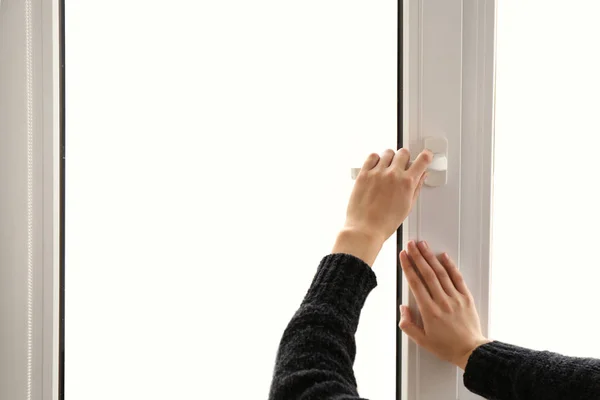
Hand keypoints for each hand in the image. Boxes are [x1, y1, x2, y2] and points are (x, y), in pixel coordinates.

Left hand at [332, 148, 431, 265]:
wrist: (365, 229)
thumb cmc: (385, 223)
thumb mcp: (407, 206)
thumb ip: (416, 188)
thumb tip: (421, 176)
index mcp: (407, 183)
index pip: (422, 160)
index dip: (426, 156)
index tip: (425, 155)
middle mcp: (393, 175)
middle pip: (404, 153)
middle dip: (405, 158)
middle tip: (402, 166)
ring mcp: (377, 173)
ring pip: (388, 152)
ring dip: (390, 158)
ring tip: (387, 168)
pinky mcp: (364, 174)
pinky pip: (372, 156)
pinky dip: (375, 159)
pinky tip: (376, 167)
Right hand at [399, 241, 490, 369]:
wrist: (471, 352)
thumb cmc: (447, 347)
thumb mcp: (422, 340)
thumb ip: (408, 324)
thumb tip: (403, 309)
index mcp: (429, 311)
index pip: (416, 283)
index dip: (408, 267)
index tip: (403, 256)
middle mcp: (442, 302)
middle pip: (427, 273)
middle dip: (417, 256)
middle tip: (411, 244)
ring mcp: (455, 298)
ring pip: (441, 273)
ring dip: (431, 257)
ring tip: (423, 245)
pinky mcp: (466, 298)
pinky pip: (458, 278)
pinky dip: (450, 266)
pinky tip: (444, 256)